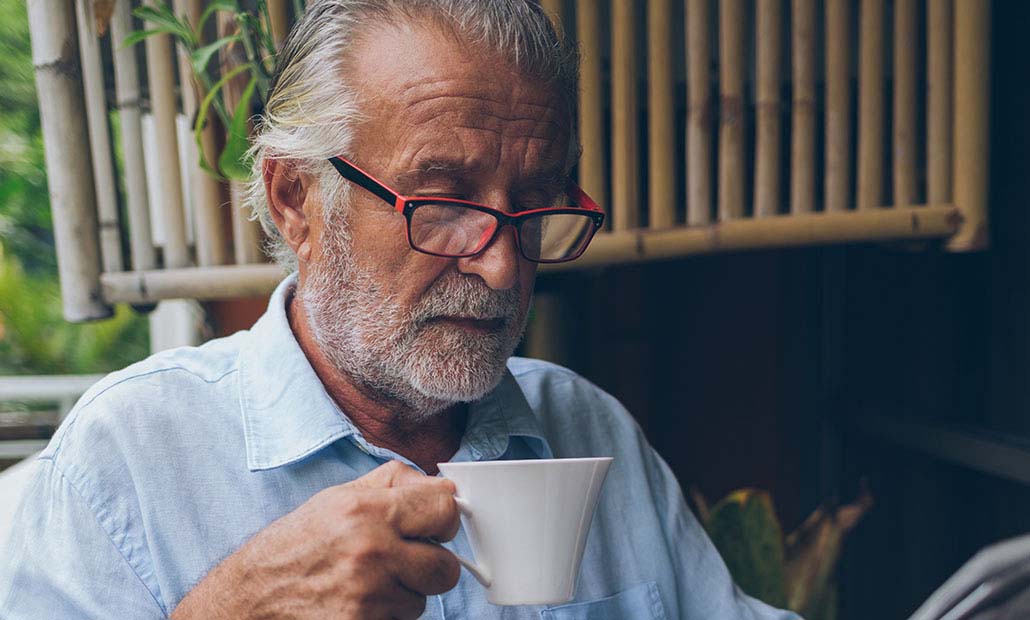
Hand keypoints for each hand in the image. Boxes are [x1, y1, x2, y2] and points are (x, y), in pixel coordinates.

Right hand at [171, 460, 461, 619]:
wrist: (250, 598)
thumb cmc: (296, 544)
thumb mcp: (338, 497)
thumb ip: (393, 484)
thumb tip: (443, 484)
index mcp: (366, 511)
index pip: (445, 509)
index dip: (445, 517)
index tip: (434, 523)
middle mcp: (370, 552)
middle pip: (447, 566)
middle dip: (431, 565)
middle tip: (405, 560)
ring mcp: (368, 597)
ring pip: (424, 600)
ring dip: (404, 593)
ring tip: (368, 582)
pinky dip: (388, 615)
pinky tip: (359, 602)